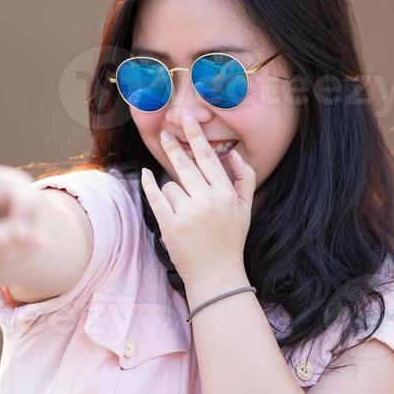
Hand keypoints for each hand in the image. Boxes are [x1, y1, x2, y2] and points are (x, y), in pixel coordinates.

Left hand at [141, 113, 255, 290]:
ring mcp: (188, 214)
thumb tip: (233, 153)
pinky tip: (147, 175)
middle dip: (174, 147)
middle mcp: (207, 201)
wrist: (216, 274)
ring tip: (184, 212)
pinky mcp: (170, 226)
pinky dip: (150, 185)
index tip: (187, 118)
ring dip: (173, 192)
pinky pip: (156, 197)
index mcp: (226, 194)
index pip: (208, 158)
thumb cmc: (231, 238)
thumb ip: (245, 177)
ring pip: (170, 184)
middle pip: (185, 165)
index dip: (197, 136)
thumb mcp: (246, 208)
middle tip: (165, 134)